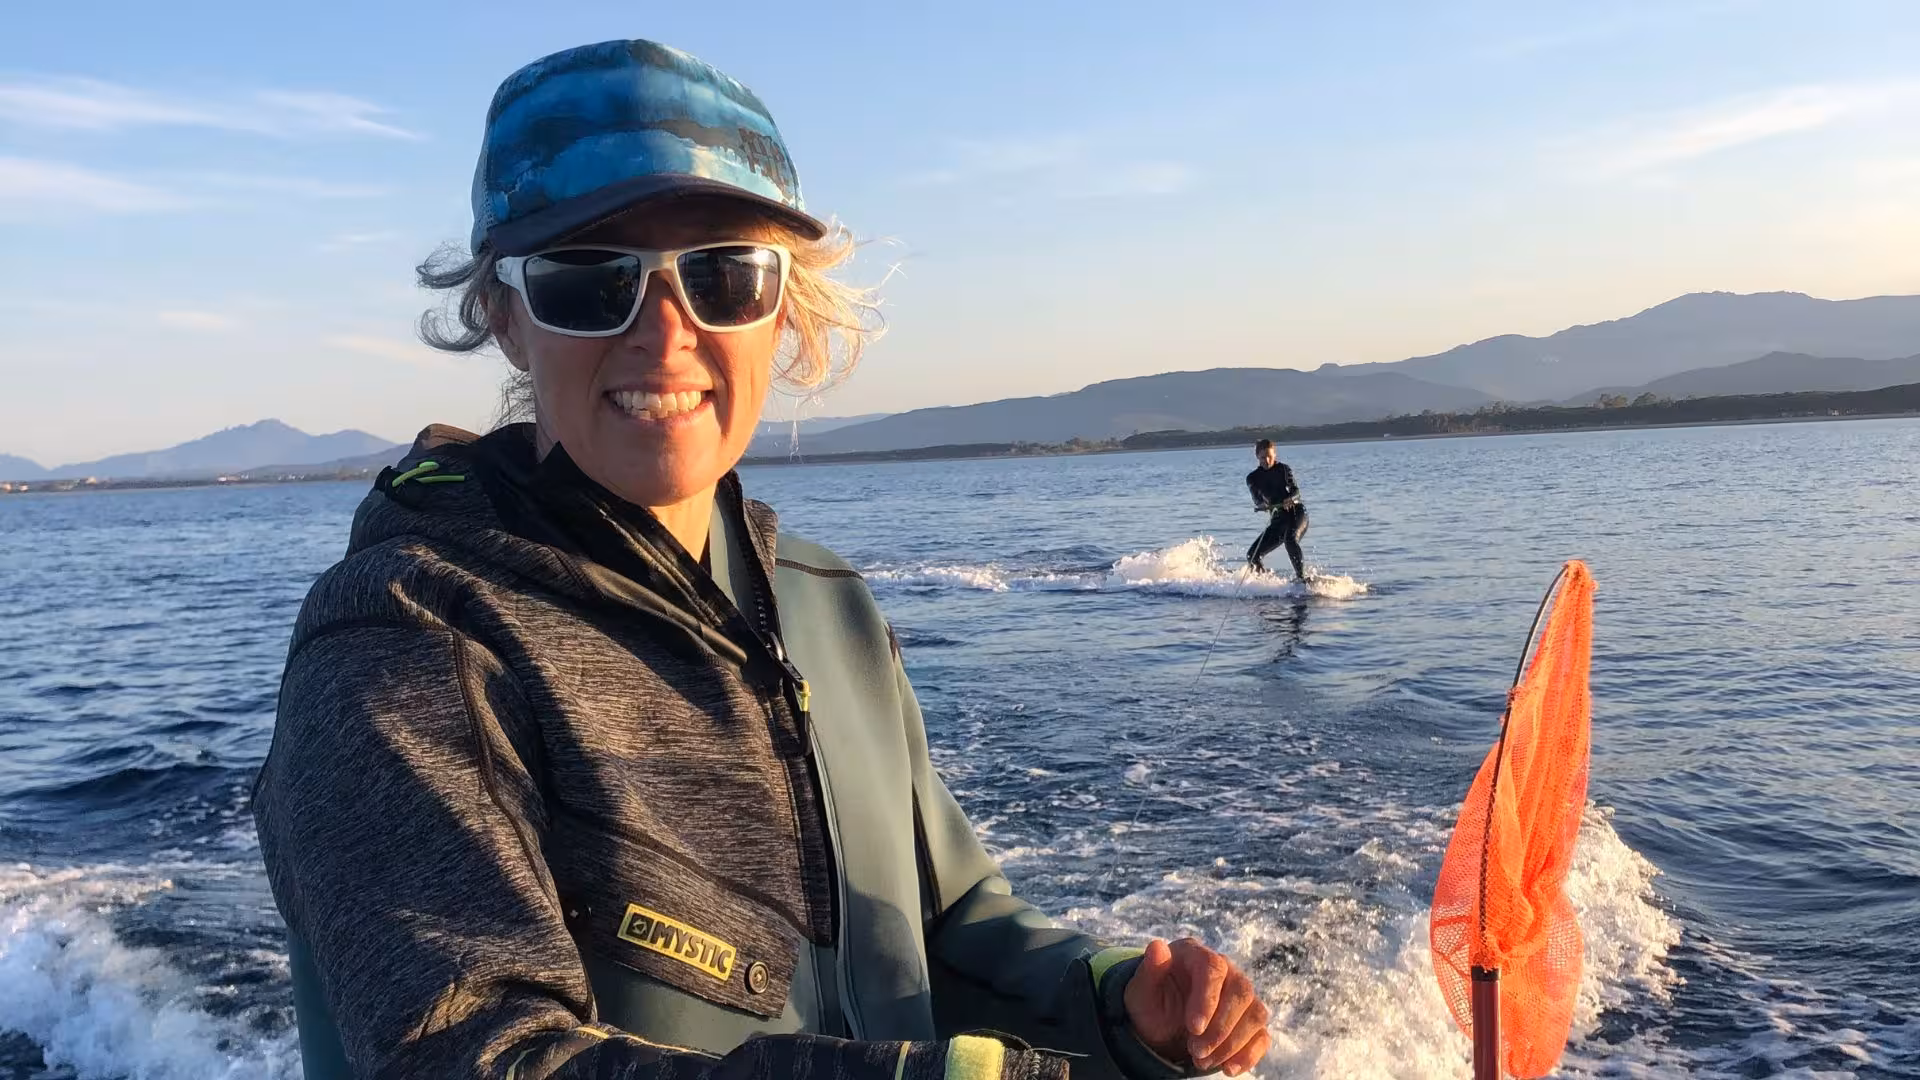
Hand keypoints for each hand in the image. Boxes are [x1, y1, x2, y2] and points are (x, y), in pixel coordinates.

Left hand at [1123, 938, 1269, 1075]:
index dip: (1207, 999)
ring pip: (1255, 1014)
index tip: (1194, 1028)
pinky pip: (1261, 1036)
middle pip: (1241, 991)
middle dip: (1220, 1028)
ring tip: (1203, 1061)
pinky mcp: (1250, 1020)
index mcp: (1196, 955)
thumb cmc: (1151, 1002)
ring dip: (1232, 1044)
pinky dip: (1248, 1055)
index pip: (1213, 967)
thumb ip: (1149, 971)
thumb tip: (1156, 946)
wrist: (1161, 1025)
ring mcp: (1241, 995)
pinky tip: (1227, 1068)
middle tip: (1195, 1051)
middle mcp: (1226, 969)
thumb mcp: (1142, 991)